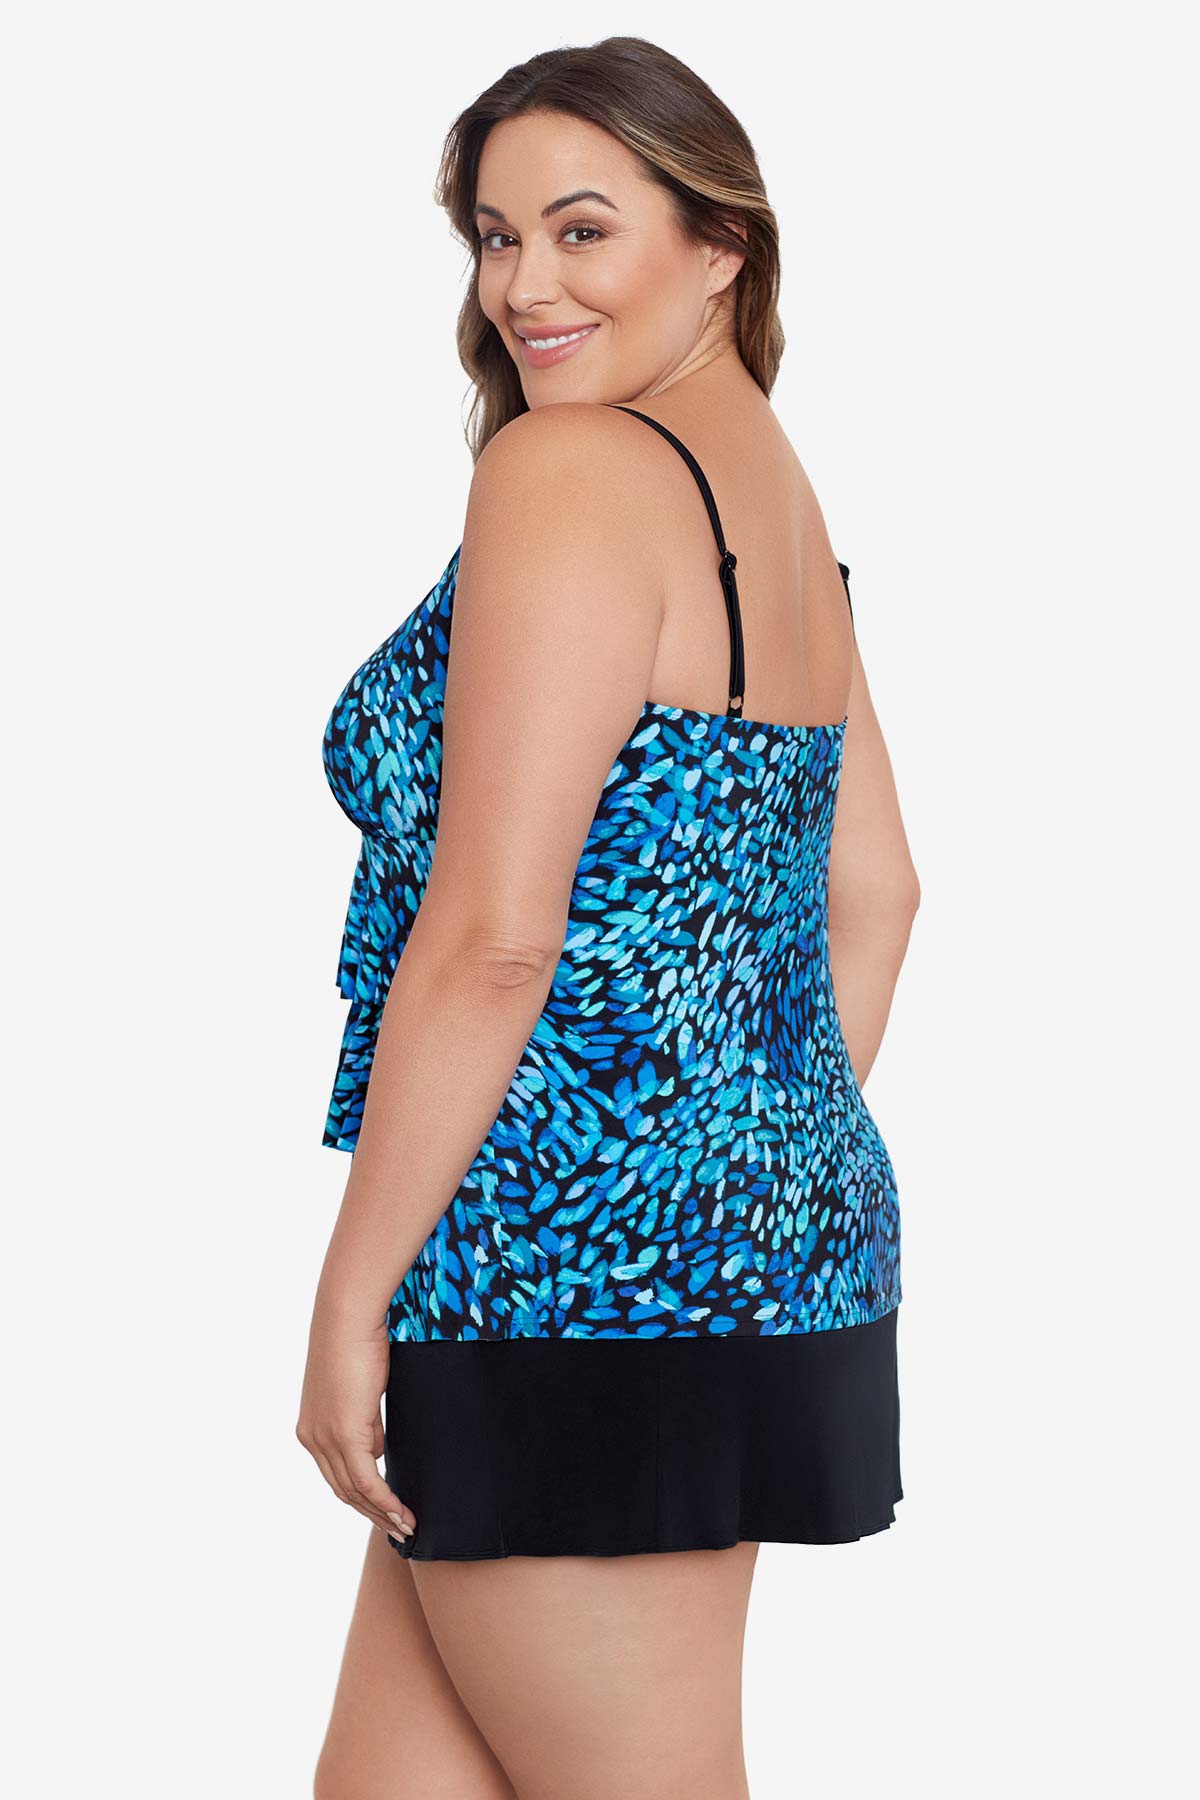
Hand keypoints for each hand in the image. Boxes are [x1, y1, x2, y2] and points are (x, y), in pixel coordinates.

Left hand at [295, 1310, 416, 1546]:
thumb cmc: (358, 1340)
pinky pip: (366, 1482)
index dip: (361, 1496)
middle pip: (343, 1490)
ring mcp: (326, 1439)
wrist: (348, 1315)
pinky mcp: (344, 1434)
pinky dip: (385, 1503)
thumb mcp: (361, 1389)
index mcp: (311, 1428)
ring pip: (354, 1492)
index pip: (336, 1474)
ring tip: (407, 1527)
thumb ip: (364, 1421)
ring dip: (382, 1514)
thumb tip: (376, 1448)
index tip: (385, 1510)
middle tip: (399, 1530)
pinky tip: (403, 1514)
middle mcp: (312, 1438)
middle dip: (372, 1514)